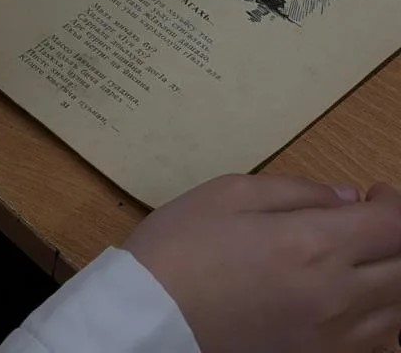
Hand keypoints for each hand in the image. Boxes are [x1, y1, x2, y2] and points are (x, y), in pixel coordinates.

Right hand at [125, 175, 400, 352]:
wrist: (152, 318)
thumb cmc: (182, 246)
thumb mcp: (231, 192)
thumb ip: (297, 191)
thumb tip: (346, 199)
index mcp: (313, 244)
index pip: (393, 225)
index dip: (393, 201)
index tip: (373, 193)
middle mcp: (336, 296)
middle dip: (395, 237)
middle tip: (370, 222)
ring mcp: (333, 339)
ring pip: (399, 311)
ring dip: (391, 278)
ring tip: (362, 259)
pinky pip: (377, 343)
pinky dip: (381, 319)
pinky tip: (352, 300)